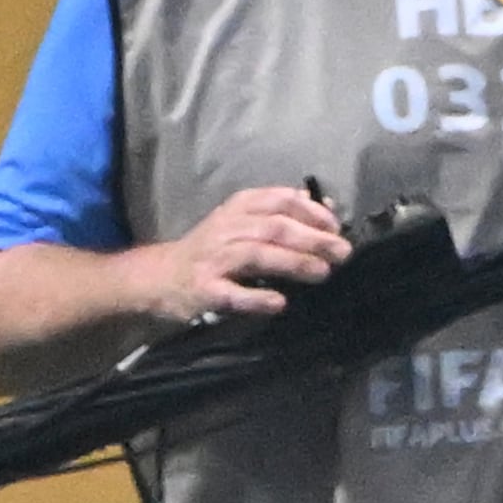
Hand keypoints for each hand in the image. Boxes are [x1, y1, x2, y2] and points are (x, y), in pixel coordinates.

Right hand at [144, 185, 352, 323]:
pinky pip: (233, 294)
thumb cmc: (211, 250)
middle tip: (342, 252)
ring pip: (257, 255)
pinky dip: (257, 298)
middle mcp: (226, 229)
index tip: (336, 226)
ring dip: (293, 263)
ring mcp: (214, 259)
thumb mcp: (241, 223)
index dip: (311, 211)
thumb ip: (279, 214)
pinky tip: (279, 302)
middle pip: (274, 227)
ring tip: (322, 272)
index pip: (279, 200)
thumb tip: (324, 205)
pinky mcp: (205, 290)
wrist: (160, 277)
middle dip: (312, 238)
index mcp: (238, 208)